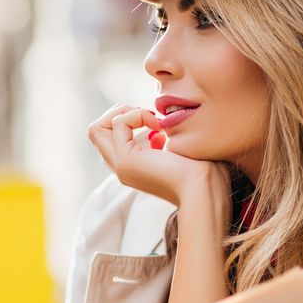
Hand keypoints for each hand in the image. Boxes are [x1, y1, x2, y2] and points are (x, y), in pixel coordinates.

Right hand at [87, 104, 229, 210]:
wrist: (206, 191)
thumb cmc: (204, 174)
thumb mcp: (180, 153)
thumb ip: (164, 142)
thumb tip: (158, 130)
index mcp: (134, 167)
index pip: (110, 138)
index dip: (128, 120)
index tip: (156, 123)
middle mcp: (122, 168)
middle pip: (97, 132)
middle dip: (120, 112)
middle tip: (148, 116)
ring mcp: (122, 166)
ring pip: (96, 128)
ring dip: (124, 112)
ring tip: (150, 119)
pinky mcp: (127, 160)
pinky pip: (117, 123)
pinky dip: (136, 114)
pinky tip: (158, 125)